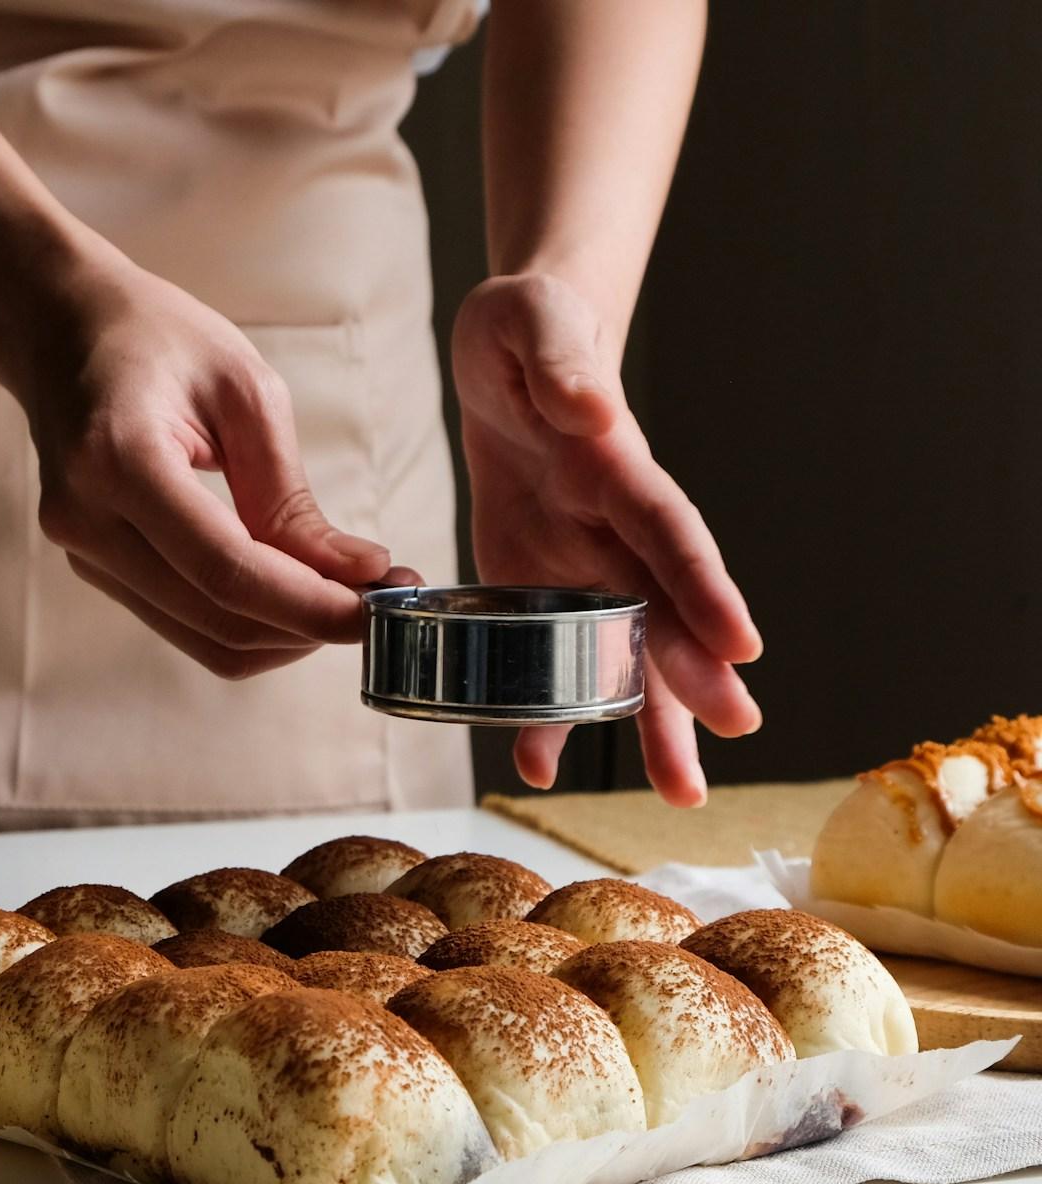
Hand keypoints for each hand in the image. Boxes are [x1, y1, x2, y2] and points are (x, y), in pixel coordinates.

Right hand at [19, 256, 389, 678]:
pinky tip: (295, 590)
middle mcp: (87, 521)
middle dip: (310, 624)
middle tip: (380, 599)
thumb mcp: (244, 390)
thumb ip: (292, 497)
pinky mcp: (98, 570)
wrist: (60, 328)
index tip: (378, 608)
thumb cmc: (156, 339)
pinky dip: (253, 622)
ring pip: (207, 641)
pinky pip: (189, 625)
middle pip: (219, 620)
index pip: (227, 569)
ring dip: (286, 634)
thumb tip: (357, 575)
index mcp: (119, 460)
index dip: (309, 604)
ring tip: (345, 595)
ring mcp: (84, 555)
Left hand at [453, 274, 762, 804]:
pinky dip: (545, 711)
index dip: (701, 586)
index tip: (741, 646)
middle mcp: (612, 528)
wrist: (510, 359)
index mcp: (615, 467)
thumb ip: (559, 360)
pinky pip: (549, 657)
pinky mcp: (540, 587)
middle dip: (694, 673)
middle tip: (731, 737)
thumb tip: (592, 409)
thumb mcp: (528, 324)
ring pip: (625, 652)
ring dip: (648, 721)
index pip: (667, 532)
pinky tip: (538, 762)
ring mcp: (583, 564)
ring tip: (678, 791)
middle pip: (663, 610)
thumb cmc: (525, 334)